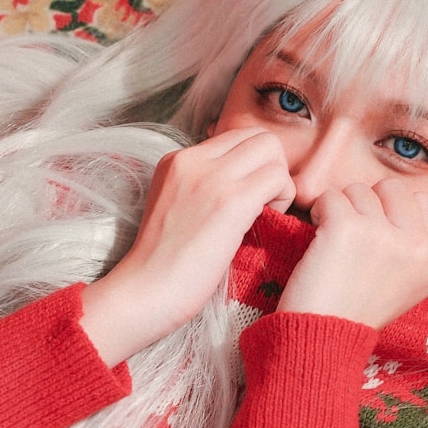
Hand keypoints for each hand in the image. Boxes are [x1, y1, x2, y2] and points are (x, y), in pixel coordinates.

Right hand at [81, 128, 293, 364]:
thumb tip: (242, 183)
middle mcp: (193, 159)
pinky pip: (278, 178)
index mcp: (178, 160)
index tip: (250, 194)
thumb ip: (203, 187)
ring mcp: (211, 177)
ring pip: (272, 150)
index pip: (235, 136)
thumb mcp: (176, 207)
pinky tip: (265, 223)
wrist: (145, 291)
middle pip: (258, 136)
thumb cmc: (163, 264)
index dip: (254, 164)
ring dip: (279, 181)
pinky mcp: (230, 200)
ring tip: (264, 213)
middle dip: (272, 167)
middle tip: (264, 202)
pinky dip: (282, 199)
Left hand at [276, 179, 427, 329]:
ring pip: (358, 190)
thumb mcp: (413, 284)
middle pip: (392, 187)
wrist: (325, 337)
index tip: (378, 236)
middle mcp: (416, 246)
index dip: (395, 210)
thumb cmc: (361, 310)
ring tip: (335, 242)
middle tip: (354, 235)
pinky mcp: (347, 228)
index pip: (426, 202)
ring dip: (340, 209)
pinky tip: (319, 240)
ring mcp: (383, 235)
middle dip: (368, 203)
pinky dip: (318, 214)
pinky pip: (329, 197)